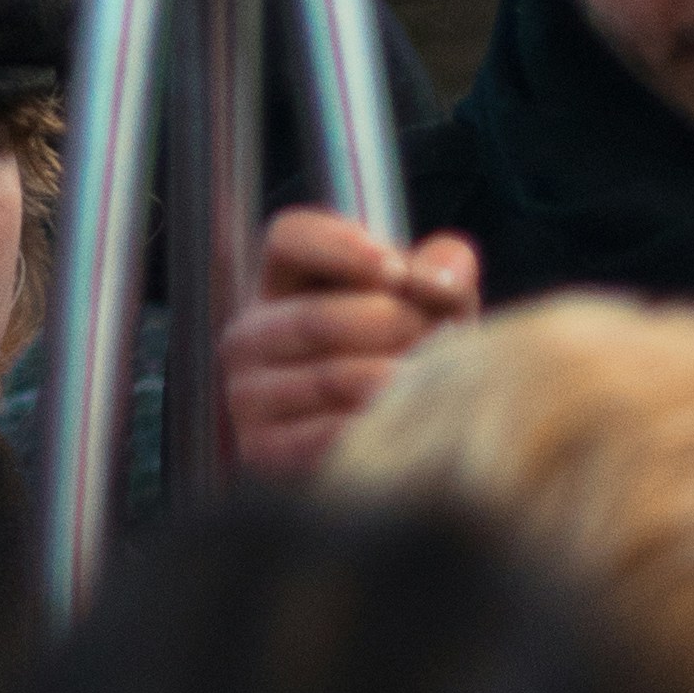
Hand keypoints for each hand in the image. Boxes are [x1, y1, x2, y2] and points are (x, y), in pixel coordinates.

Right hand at [218, 206, 479, 475]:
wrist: (397, 454)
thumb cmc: (405, 364)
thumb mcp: (428, 309)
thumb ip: (441, 275)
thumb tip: (443, 276)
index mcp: (280, 281)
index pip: (290, 239)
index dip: (341, 248)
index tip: (396, 270)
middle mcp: (249, 334)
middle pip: (318, 317)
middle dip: (395, 328)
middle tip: (445, 342)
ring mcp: (247, 394)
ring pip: (330, 378)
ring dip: (396, 382)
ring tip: (437, 385)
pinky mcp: (261, 450)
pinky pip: (325, 437)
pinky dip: (375, 430)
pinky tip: (408, 427)